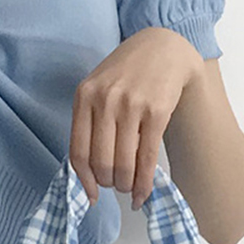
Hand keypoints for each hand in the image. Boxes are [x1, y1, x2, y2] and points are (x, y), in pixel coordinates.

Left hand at [69, 27, 202, 210]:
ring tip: (130, 188)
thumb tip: (90, 176)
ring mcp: (131, 105)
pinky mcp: (157, 112)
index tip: (92, 196)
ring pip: (123, 165)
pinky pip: (146, 159)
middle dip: (109, 184)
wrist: (164, 47)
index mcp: (85, 96)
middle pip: (101, 163)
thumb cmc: (128, 75)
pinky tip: (142, 194)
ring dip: (126, 186)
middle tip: (116, 186)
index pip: (78, 152)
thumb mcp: (99, 90)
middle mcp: (105, 100)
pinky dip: (144, 184)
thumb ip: (90, 125)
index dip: (84, 182)